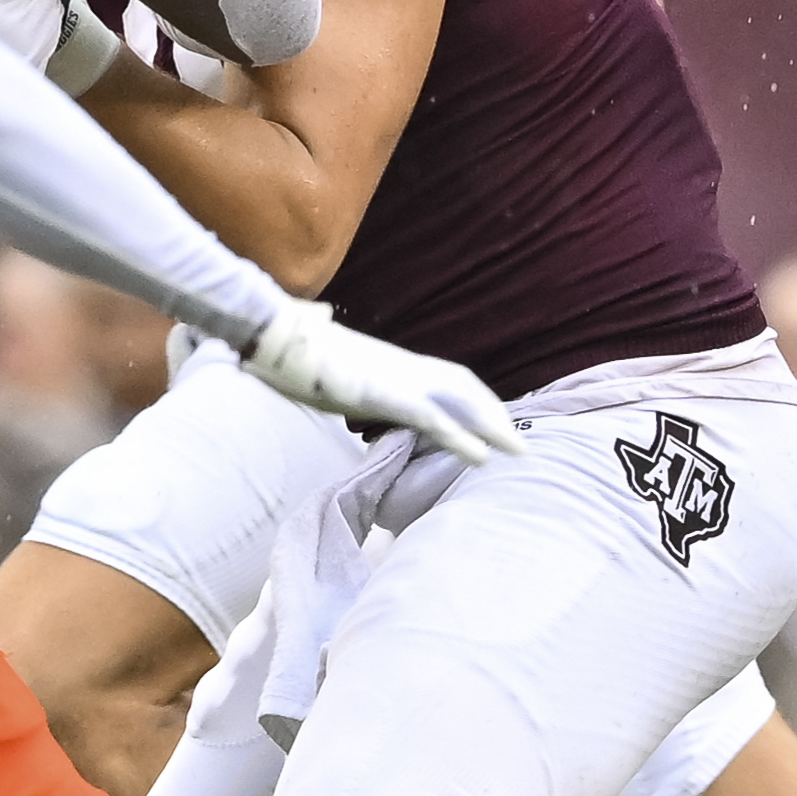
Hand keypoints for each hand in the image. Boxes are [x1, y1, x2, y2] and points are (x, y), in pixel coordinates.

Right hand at [241, 300, 522, 464]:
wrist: (280, 338)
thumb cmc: (301, 358)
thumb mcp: (338, 377)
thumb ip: (356, 386)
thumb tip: (353, 395)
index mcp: (394, 362)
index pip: (447, 379)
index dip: (474, 400)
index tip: (494, 422)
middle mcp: (404, 366)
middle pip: (462, 387)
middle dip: (492, 412)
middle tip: (517, 441)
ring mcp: (397, 377)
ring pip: (458, 400)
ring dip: (490, 425)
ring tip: (515, 449)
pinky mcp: (386, 394)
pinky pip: (432, 418)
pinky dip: (460, 437)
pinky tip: (482, 456)